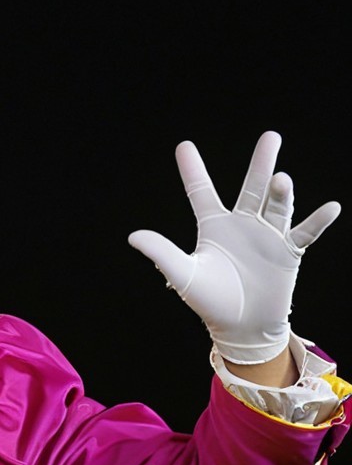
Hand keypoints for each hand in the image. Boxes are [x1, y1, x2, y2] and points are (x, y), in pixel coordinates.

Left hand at [128, 131, 339, 363]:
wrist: (240, 327)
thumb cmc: (209, 300)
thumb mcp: (182, 275)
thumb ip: (162, 253)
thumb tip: (133, 236)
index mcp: (213, 226)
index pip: (201, 192)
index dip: (192, 170)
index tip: (184, 146)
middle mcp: (242, 224)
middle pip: (251, 188)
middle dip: (261, 163)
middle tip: (270, 137)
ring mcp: (267, 236)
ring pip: (276, 207)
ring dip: (280, 194)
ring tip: (281, 179)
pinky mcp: (288, 252)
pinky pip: (304, 233)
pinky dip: (317, 221)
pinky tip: (331, 207)